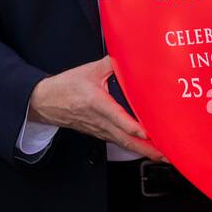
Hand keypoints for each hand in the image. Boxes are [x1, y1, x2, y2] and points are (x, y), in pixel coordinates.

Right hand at [27, 56, 167, 160]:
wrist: (46, 102)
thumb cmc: (65, 88)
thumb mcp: (88, 70)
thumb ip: (111, 63)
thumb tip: (130, 56)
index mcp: (95, 102)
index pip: (116, 116)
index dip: (131, 126)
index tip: (146, 132)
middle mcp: (98, 120)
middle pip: (124, 138)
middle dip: (146, 148)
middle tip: (164, 154)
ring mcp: (99, 130)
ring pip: (123, 143)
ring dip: (143, 151)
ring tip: (162, 155)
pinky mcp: (100, 134)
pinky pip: (119, 142)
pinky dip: (134, 147)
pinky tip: (146, 149)